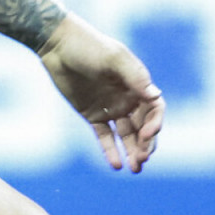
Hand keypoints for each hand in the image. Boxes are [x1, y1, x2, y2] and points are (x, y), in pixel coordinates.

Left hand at [37, 12, 163, 173]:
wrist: (58, 45)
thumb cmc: (88, 46)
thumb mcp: (113, 58)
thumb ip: (134, 77)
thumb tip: (156, 96)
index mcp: (137, 84)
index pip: (155, 110)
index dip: (155, 124)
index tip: (147, 135)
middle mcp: (128, 98)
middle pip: (143, 127)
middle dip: (145, 144)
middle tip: (141, 159)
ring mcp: (111, 108)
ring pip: (126, 135)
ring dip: (132, 152)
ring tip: (134, 169)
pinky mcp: (93, 115)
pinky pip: (105, 136)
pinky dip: (110, 150)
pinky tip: (115, 165)